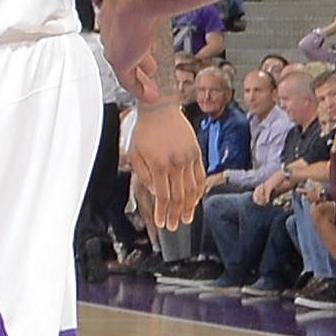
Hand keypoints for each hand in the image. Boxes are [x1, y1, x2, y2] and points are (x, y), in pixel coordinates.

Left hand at [126, 97, 204, 232]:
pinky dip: (199, 190)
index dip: (163, 212)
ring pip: (192, 189)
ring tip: (187, 218)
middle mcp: (176, 163)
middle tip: (175, 226)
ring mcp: (189, 158)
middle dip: (176, 215)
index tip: (162, 223)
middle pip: (178, 197)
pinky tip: (196, 199)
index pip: (163, 196)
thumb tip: (155, 192)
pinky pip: (200, 176)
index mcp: (159, 165)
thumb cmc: (145, 130)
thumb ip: (143, 175)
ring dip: (190, 206)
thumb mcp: (135, 153)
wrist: (160, 109)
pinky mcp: (197, 153)